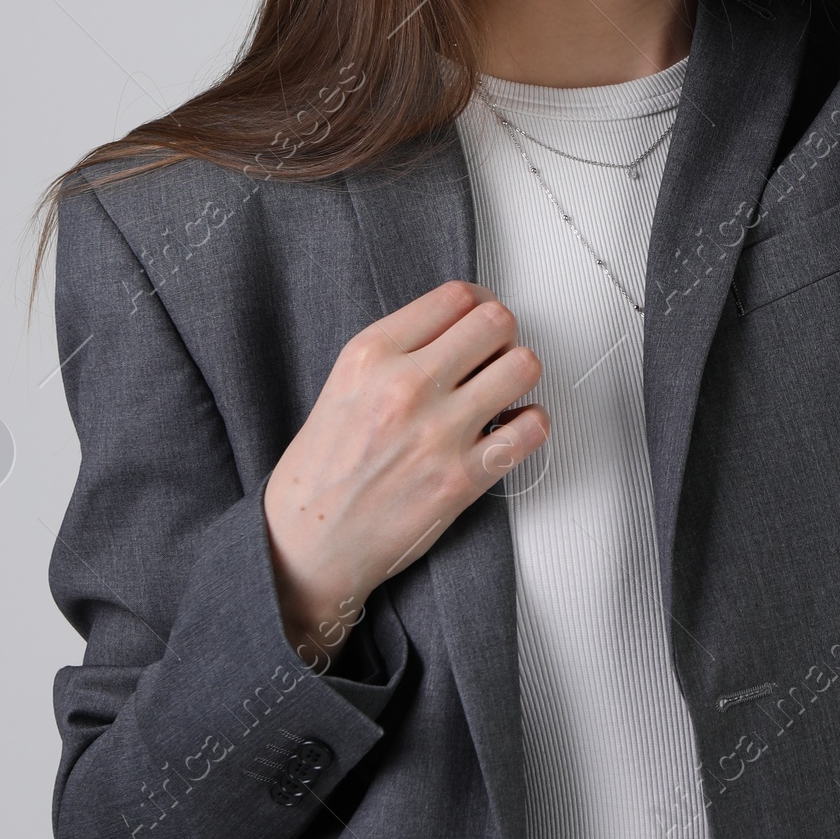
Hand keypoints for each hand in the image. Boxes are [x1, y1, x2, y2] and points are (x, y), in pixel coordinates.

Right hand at [262, 281, 546, 665]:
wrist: (308, 542)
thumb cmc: (323, 468)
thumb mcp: (345, 383)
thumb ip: (400, 348)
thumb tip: (460, 323)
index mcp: (370, 355)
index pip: (455, 296)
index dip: (477, 304)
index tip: (477, 320)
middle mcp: (405, 386)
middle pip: (496, 322)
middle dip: (501, 335)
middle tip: (492, 355)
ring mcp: (437, 433)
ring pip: (523, 366)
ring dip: (519, 375)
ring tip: (502, 391)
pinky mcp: (463, 479)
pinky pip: (531, 428)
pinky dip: (531, 423)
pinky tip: (509, 429)